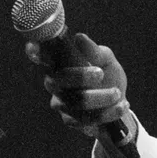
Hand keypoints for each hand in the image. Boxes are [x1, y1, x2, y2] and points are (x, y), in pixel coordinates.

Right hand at [26, 33, 134, 150]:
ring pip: (75, 102)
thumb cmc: (108, 75)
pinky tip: (122, 105)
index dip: (35, 52)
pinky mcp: (70, 119)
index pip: (40, 56)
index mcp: (59, 63)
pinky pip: (85, 119)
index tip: (34, 47)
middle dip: (81, 76)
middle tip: (100, 73)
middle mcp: (54, 82)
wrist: (119, 102)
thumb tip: (79, 38)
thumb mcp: (106, 60)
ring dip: (101, 97)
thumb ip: (94, 51)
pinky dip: (108, 112)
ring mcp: (60, 102)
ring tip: (118, 93)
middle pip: (58, 80)